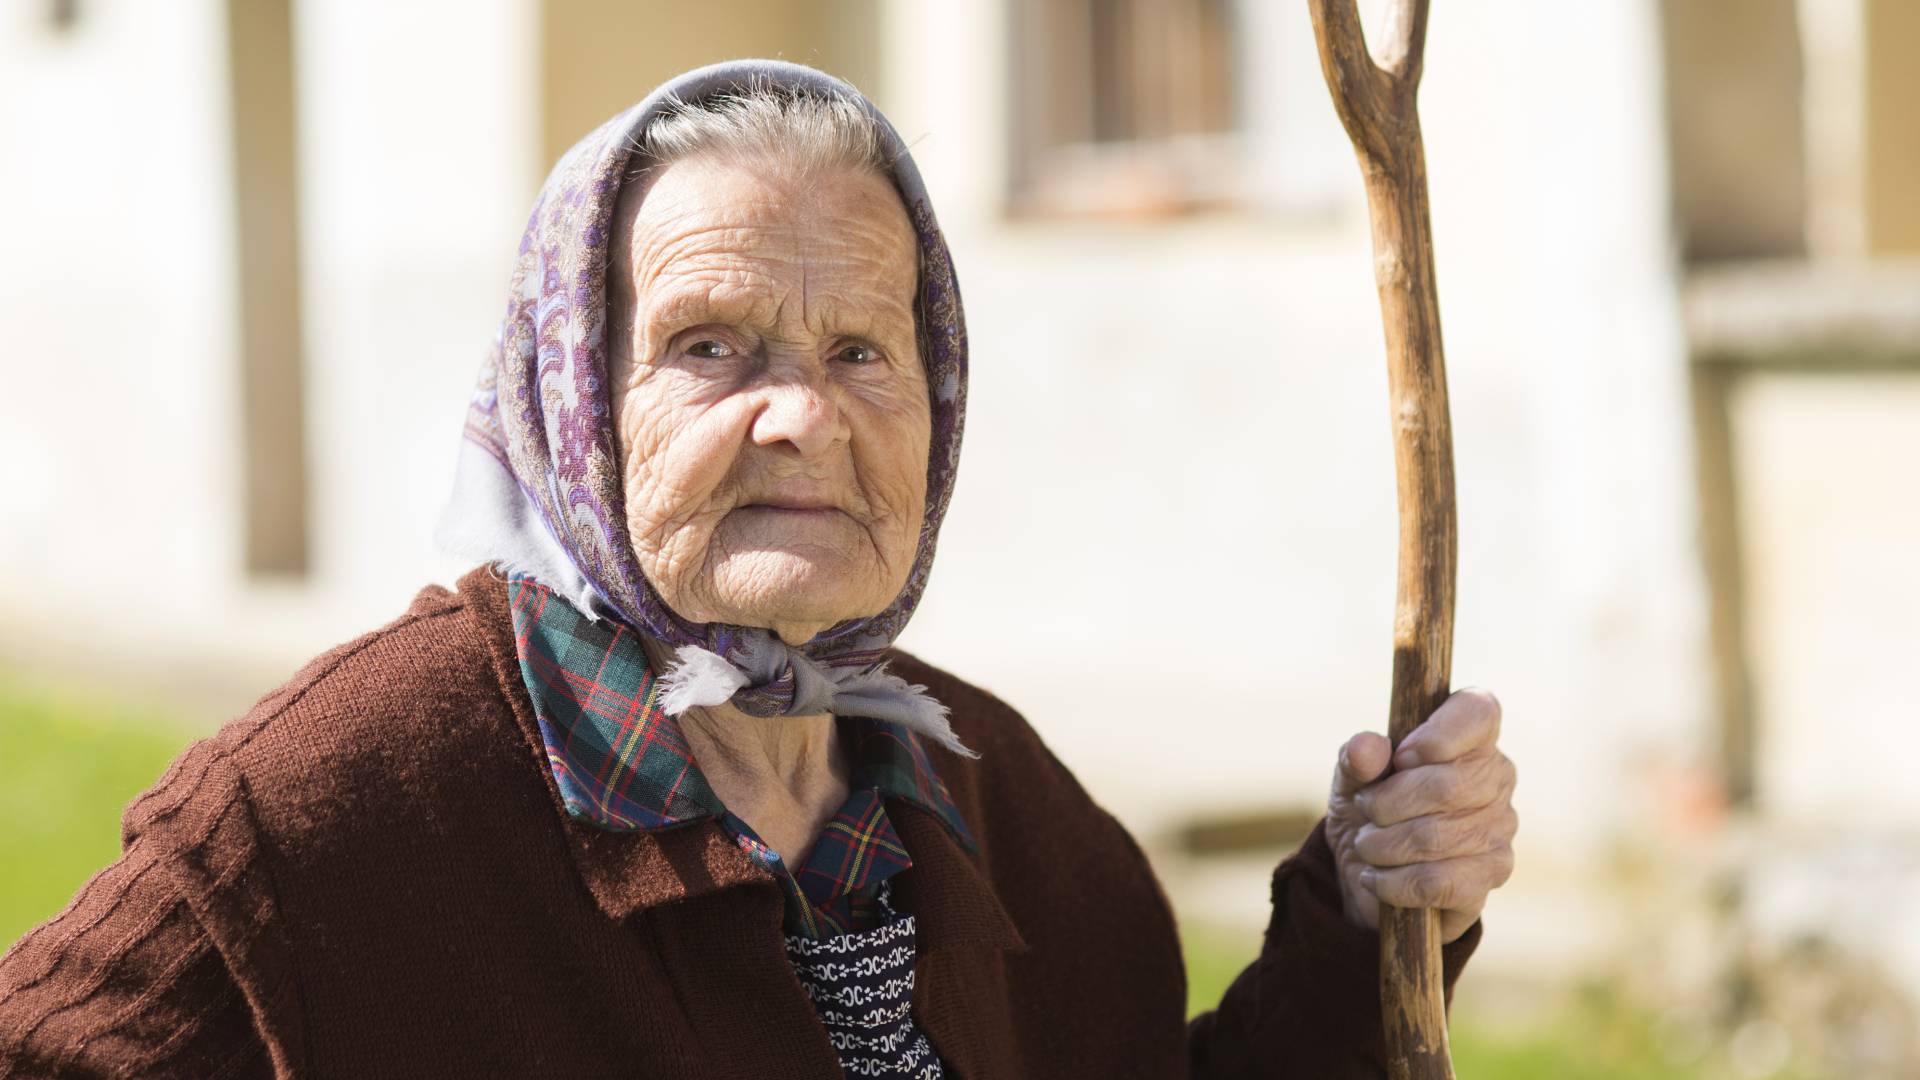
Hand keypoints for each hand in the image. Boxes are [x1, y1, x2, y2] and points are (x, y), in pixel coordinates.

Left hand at [1324, 688, 1516, 942]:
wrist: (1372, 870)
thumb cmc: (1371, 807)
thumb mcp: (1352, 777)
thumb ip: (1358, 757)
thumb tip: (1366, 748)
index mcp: (1469, 735)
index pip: (1478, 711)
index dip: (1439, 733)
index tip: (1400, 756)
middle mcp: (1496, 776)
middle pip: (1448, 785)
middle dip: (1387, 803)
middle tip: (1365, 809)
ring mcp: (1500, 827)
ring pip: (1435, 837)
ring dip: (1382, 845)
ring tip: (1367, 844)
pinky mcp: (1492, 875)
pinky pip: (1438, 881)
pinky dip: (1393, 882)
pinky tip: (1376, 877)